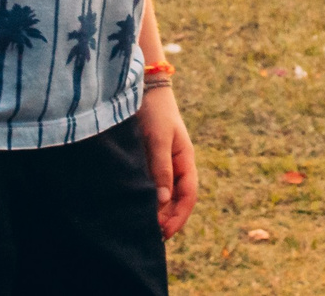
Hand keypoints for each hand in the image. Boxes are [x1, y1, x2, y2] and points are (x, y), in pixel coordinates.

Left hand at [138, 84, 197, 237]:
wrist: (143, 86)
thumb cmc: (155, 111)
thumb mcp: (158, 140)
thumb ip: (161, 170)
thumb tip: (162, 202)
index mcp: (186, 160)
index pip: (189, 196)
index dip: (179, 217)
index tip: (164, 233)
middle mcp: (176, 164)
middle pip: (177, 199)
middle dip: (167, 219)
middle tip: (150, 237)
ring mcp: (163, 161)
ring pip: (163, 194)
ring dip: (157, 211)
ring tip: (142, 227)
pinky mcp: (148, 158)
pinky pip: (151, 184)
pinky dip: (147, 198)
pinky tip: (135, 206)